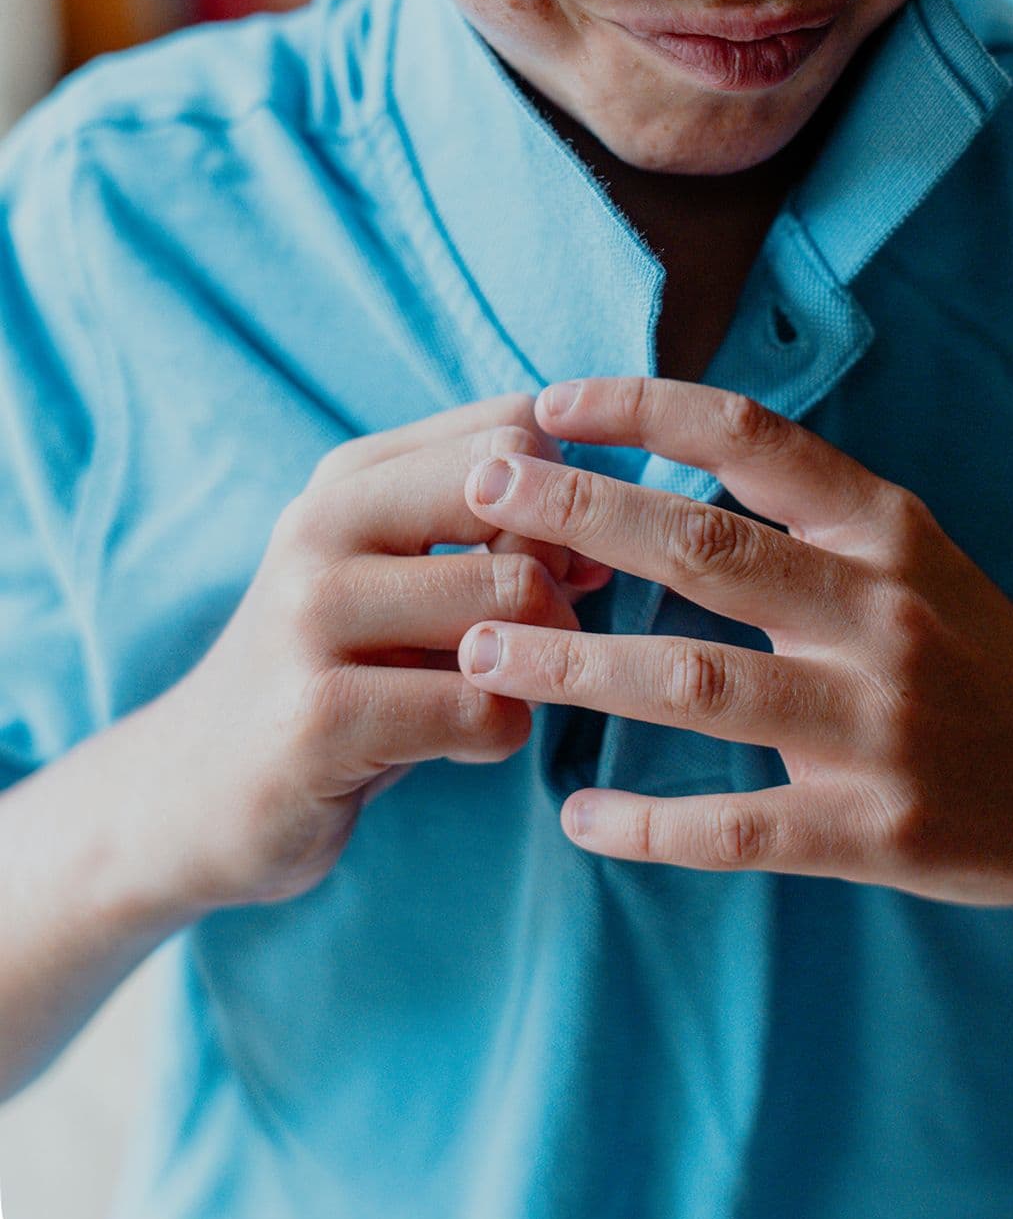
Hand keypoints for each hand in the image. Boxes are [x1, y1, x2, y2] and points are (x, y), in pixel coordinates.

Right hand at [149, 395, 612, 910]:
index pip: (510, 425)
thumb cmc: (336, 675)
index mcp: (350, 477)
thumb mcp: (397, 580)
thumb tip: (612, 516)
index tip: (566, 557)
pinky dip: (505, 731)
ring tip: (504, 687)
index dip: (569, 491)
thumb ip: (493, 533)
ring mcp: (312, 616)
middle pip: (519, 500)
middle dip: (563, 574)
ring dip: (544, 658)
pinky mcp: (321, 716)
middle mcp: (322, 526)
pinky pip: (483, 706)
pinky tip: (467, 742)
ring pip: (512, 596)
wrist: (194, 793)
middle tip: (542, 636)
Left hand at [457, 377, 1012, 910]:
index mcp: (886, 528)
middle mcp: (883, 610)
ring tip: (478, 650)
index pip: (751, 435)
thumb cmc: (975, 654)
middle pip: (704, 545)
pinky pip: (738, 826)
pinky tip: (575, 816)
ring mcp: (880, 723)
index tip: (546, 400)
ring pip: (697, 682)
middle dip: (578, 512)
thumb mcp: (910, 553)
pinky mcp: (875, 830)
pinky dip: (647, 824)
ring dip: (576, 665)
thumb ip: (803, 509)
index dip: (642, 407)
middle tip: (478, 492)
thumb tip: (664, 445)